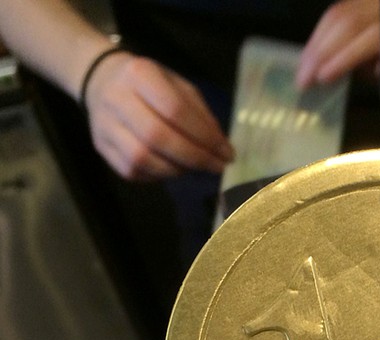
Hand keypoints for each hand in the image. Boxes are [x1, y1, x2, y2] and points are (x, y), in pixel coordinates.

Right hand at [83, 50, 234, 180]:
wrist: (102, 82)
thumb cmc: (151, 85)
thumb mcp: (179, 87)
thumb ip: (201, 116)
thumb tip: (222, 150)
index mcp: (140, 74)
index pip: (175, 110)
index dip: (205, 136)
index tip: (227, 153)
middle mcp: (117, 98)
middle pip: (157, 136)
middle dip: (194, 157)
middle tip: (216, 167)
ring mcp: (104, 125)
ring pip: (142, 158)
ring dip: (176, 169)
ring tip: (194, 167)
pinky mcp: (101, 147)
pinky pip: (132, 171)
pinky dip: (158, 176)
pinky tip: (173, 169)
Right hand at [296, 0, 379, 89]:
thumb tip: (363, 71)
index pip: (368, 39)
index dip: (343, 58)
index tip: (322, 78)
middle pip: (346, 23)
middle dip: (321, 53)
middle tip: (302, 79)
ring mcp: (369, 0)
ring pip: (336, 15)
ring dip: (315, 43)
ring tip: (302, 67)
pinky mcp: (359, 0)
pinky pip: (335, 12)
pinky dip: (320, 32)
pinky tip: (310, 50)